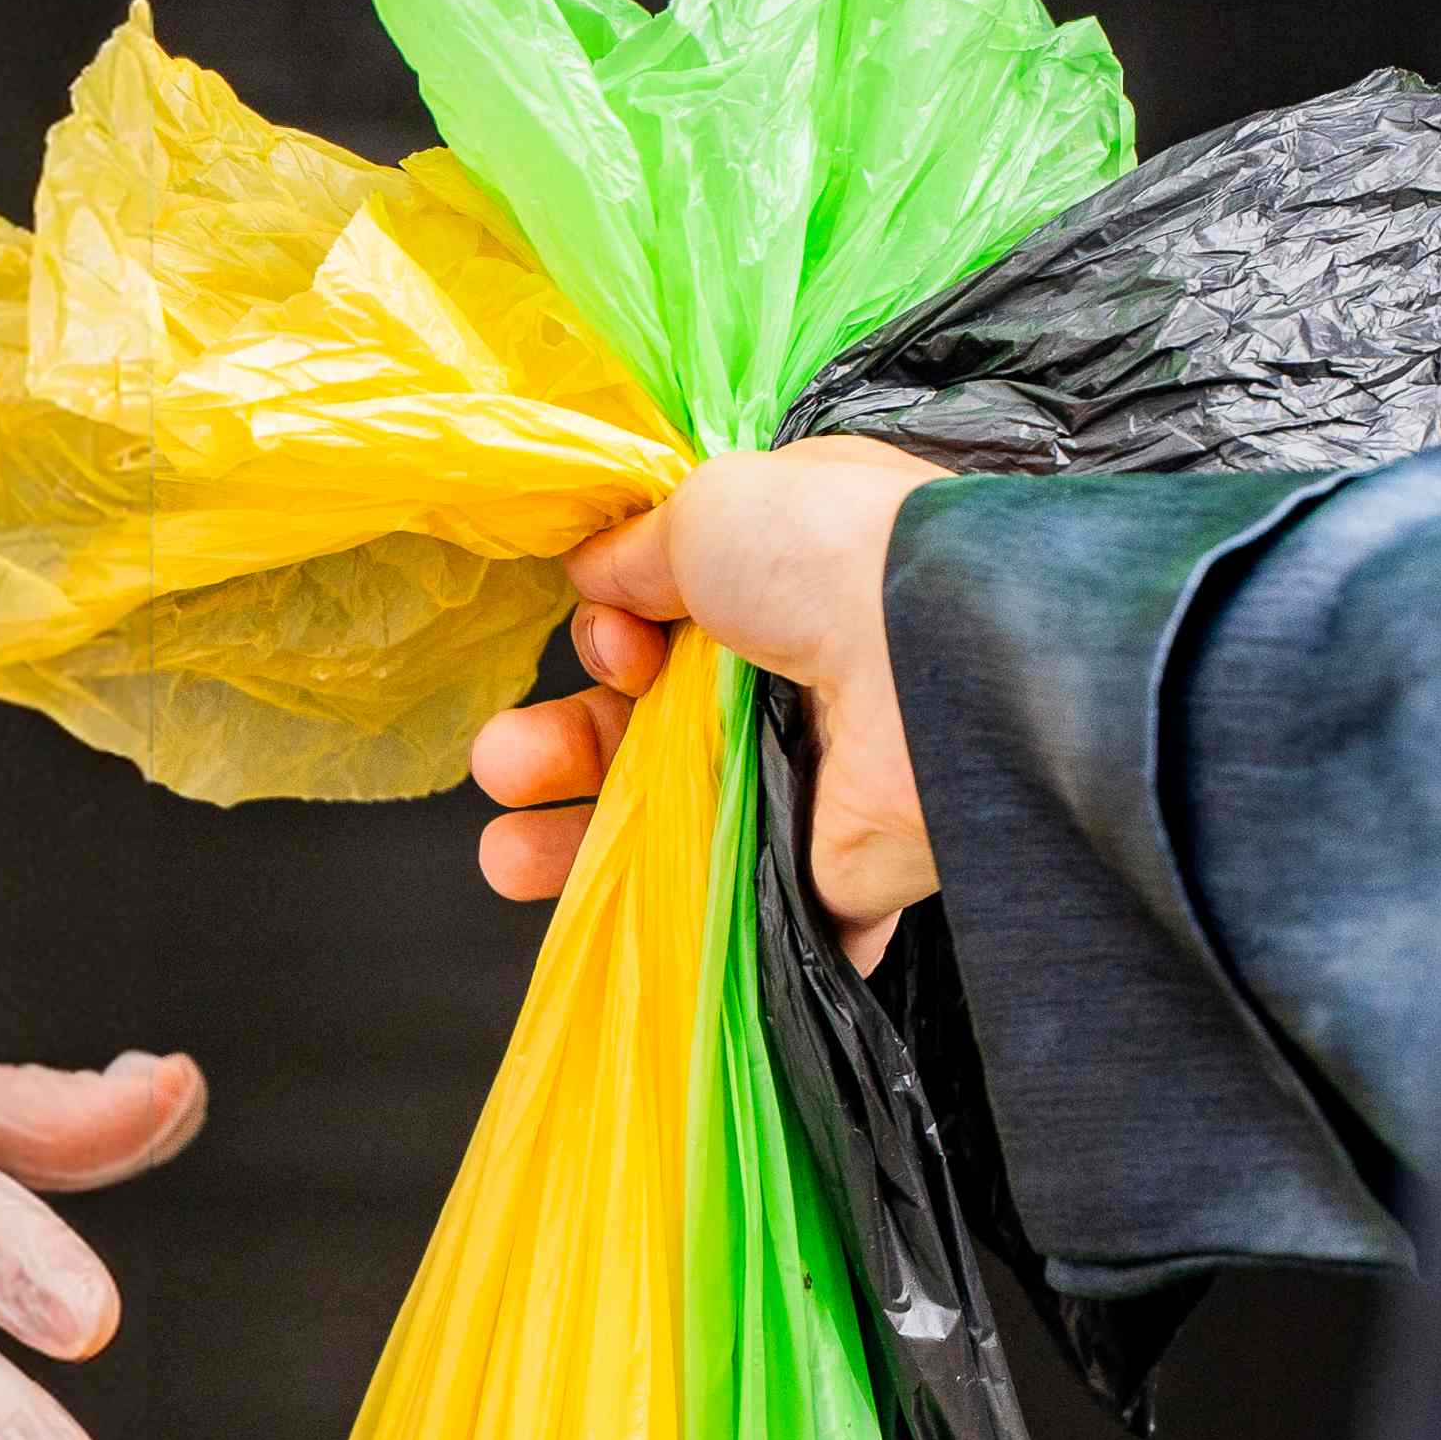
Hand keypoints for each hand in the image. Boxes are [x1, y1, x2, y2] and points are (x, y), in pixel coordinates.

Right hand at [467, 436, 944, 966]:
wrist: (937, 665)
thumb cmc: (830, 558)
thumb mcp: (713, 507)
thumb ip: (645, 547)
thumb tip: (597, 570)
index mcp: (782, 581)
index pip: (666, 622)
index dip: (612, 638)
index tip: (614, 646)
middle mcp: (797, 679)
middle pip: (650, 729)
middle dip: (561, 748)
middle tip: (502, 765)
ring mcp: (813, 781)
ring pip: (677, 824)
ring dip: (579, 842)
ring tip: (508, 858)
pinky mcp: (831, 877)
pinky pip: (743, 911)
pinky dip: (679, 931)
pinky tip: (606, 932)